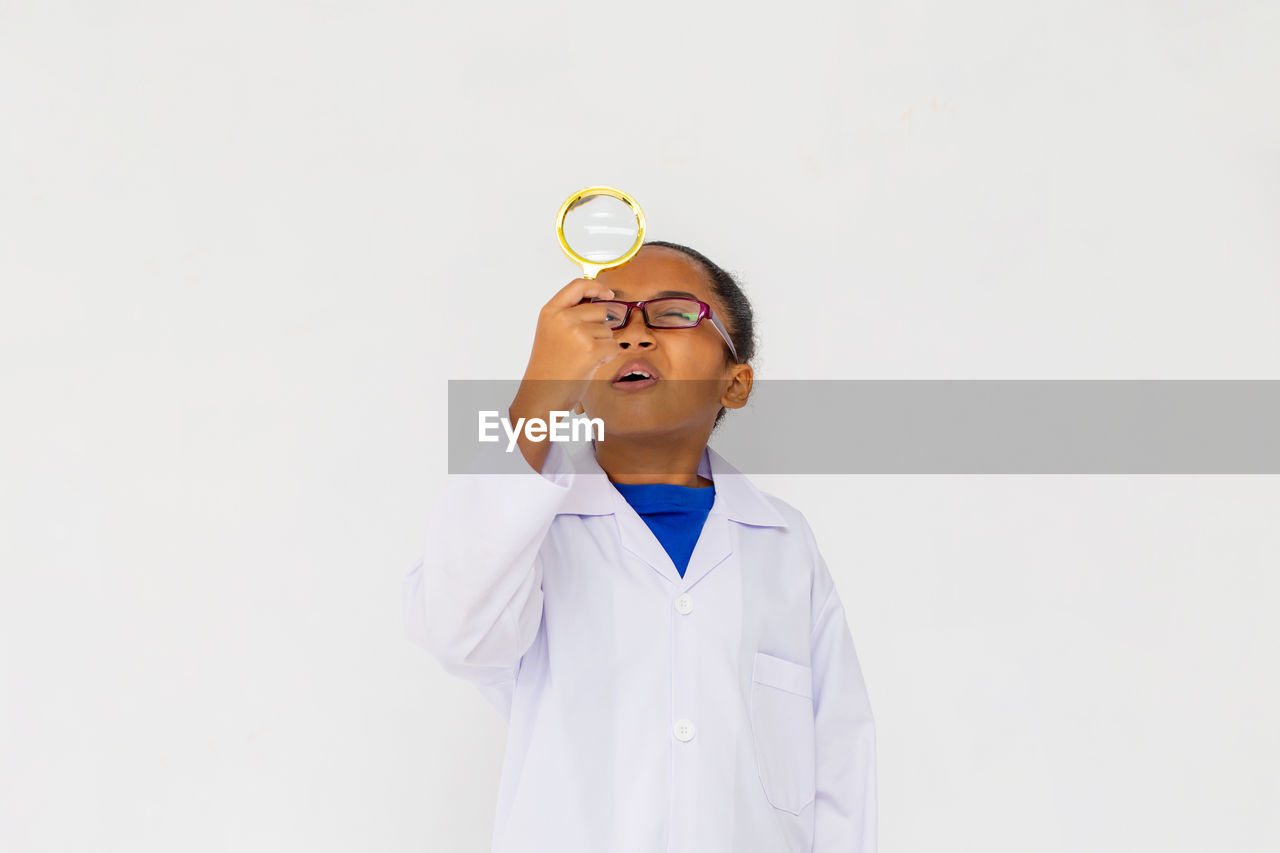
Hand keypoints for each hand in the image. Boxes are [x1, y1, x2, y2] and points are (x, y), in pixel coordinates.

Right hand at [509, 278, 617, 470]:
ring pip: (608, 331)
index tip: (609, 293)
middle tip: (582, 348)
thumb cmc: (548, 368)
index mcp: (550, 312)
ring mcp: (577, 332)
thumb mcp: (552, 333)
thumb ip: (571, 315)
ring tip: (581, 359)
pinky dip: (607, 358)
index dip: (596, 287)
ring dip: (602, 345)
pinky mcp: (591, 349)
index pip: (577, 286)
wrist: (542, 394)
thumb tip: (604, 302)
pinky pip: (613, 347)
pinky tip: (590, 365)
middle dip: (600, 329)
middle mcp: (562, 318)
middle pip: (600, 310)